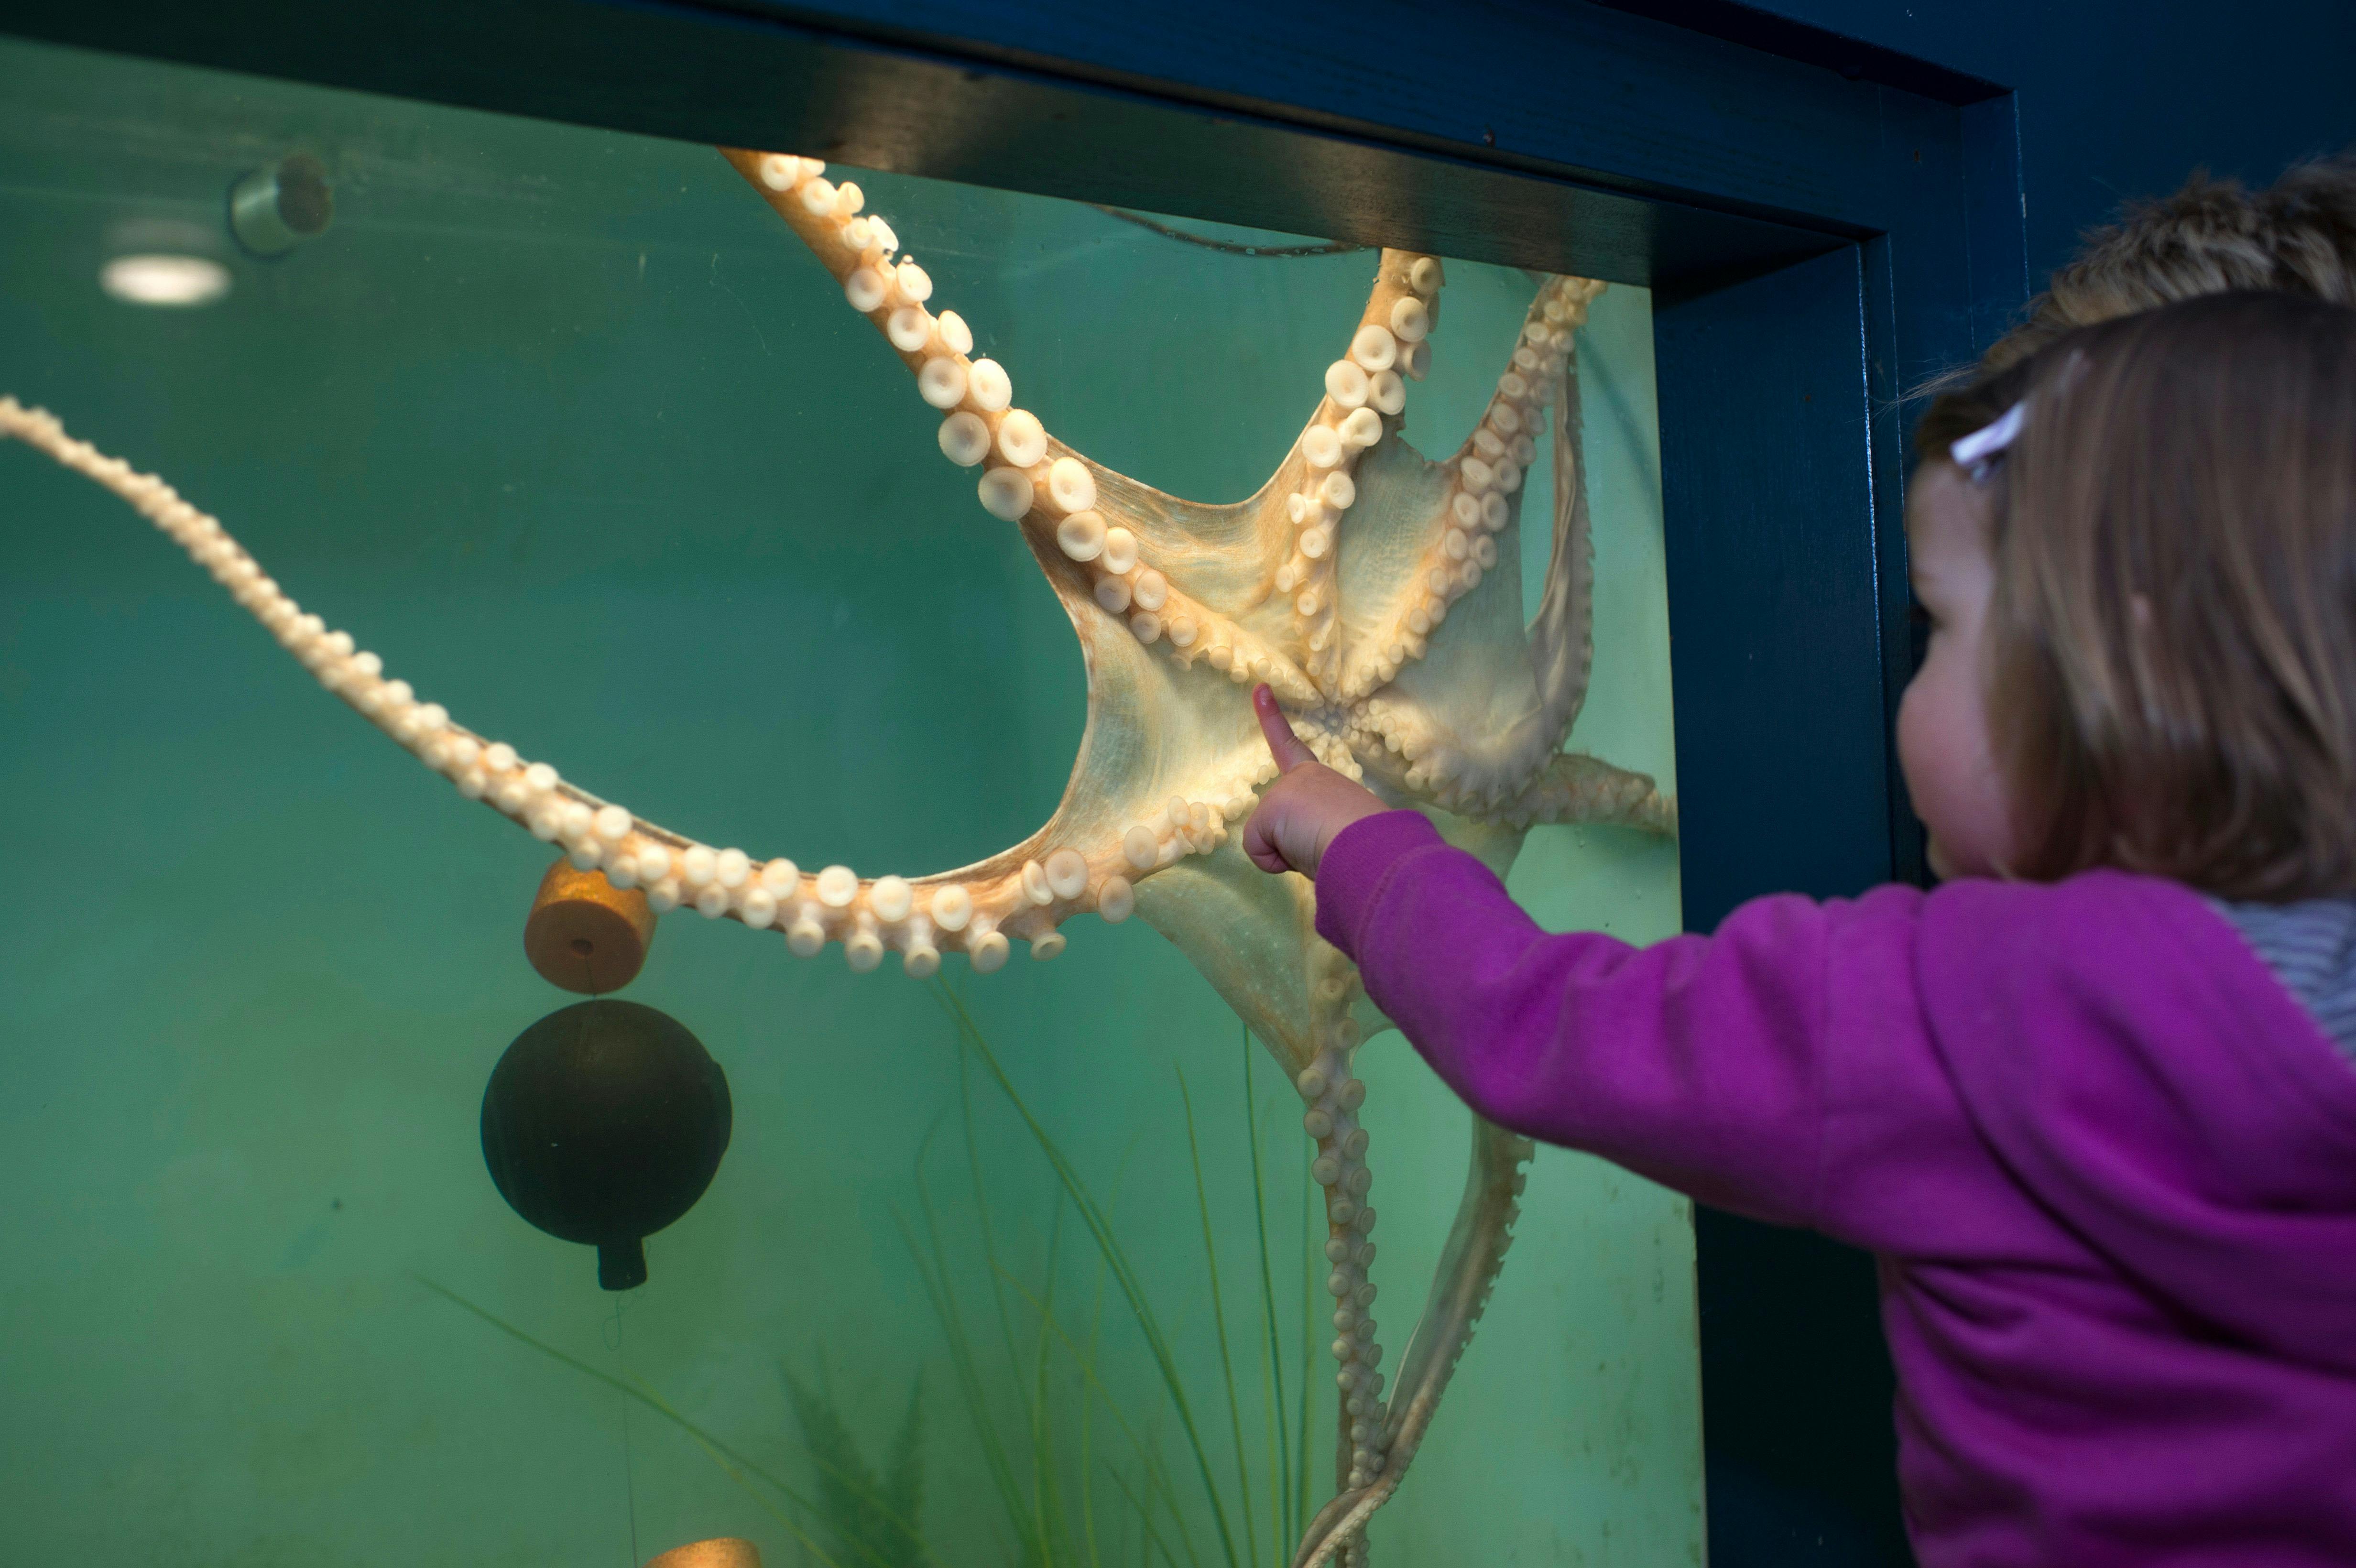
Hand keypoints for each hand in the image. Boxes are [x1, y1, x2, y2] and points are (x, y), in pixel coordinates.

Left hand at [1242, 683, 1386, 877]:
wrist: (1370, 844)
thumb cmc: (1365, 846)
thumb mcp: (1338, 833)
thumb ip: (1315, 834)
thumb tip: (1301, 852)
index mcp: (1320, 778)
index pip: (1291, 746)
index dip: (1271, 716)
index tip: (1259, 687)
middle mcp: (1302, 778)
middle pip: (1278, 822)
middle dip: (1294, 844)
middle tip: (1329, 842)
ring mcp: (1284, 790)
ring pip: (1270, 839)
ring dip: (1292, 855)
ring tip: (1323, 847)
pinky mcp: (1270, 809)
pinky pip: (1259, 851)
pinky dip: (1276, 862)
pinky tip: (1304, 853)